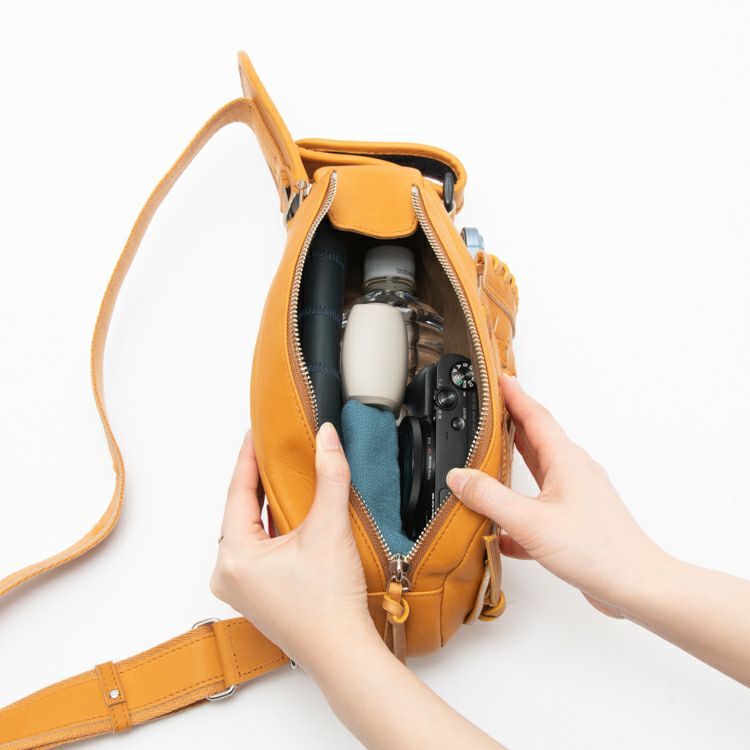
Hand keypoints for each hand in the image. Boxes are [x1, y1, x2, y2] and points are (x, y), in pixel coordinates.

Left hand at [209, 423, 378, 673]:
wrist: (343, 653)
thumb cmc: (329, 605)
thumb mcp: (328, 529)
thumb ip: (329, 476)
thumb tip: (326, 438)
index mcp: (234, 556)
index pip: (237, 491)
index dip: (247, 457)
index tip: (255, 432)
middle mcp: (228, 573)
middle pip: (240, 511)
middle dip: (256, 479)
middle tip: (269, 447)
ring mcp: (241, 587)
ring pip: (248, 530)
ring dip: (264, 503)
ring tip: (279, 473)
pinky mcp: (256, 595)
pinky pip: (257, 548)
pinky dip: (270, 526)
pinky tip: (286, 513)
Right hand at [447, 374, 668, 616]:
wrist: (636, 586)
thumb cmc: (597, 551)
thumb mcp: (531, 521)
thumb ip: (490, 498)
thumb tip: (459, 477)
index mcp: (566, 461)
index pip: (534, 416)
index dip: (514, 395)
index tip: (498, 378)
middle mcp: (574, 473)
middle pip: (536, 438)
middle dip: (512, 422)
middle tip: (490, 409)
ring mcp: (576, 497)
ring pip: (539, 471)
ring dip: (515, 461)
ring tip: (491, 456)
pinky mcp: (575, 522)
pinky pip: (540, 506)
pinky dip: (519, 510)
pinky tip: (502, 530)